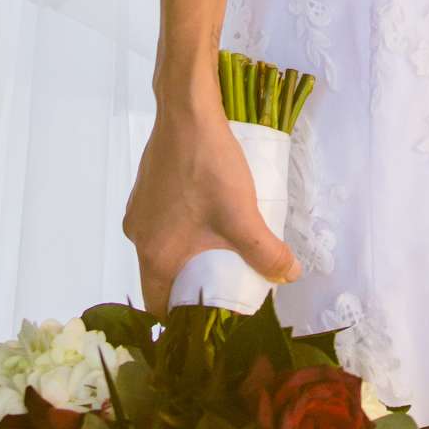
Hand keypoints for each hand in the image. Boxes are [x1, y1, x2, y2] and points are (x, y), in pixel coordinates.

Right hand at [122, 93, 300, 317]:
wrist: (186, 109)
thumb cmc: (208, 166)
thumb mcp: (242, 214)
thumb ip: (265, 252)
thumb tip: (289, 276)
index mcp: (154, 254)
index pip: (161, 306)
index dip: (184, 319)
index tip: (211, 319)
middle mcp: (139, 238)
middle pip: (163, 279)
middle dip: (193, 287)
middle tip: (227, 287)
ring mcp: (140, 212)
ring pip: (164, 250)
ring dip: (189, 258)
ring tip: (223, 254)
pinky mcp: (146, 191)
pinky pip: (163, 225)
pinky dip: (183, 233)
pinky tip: (209, 219)